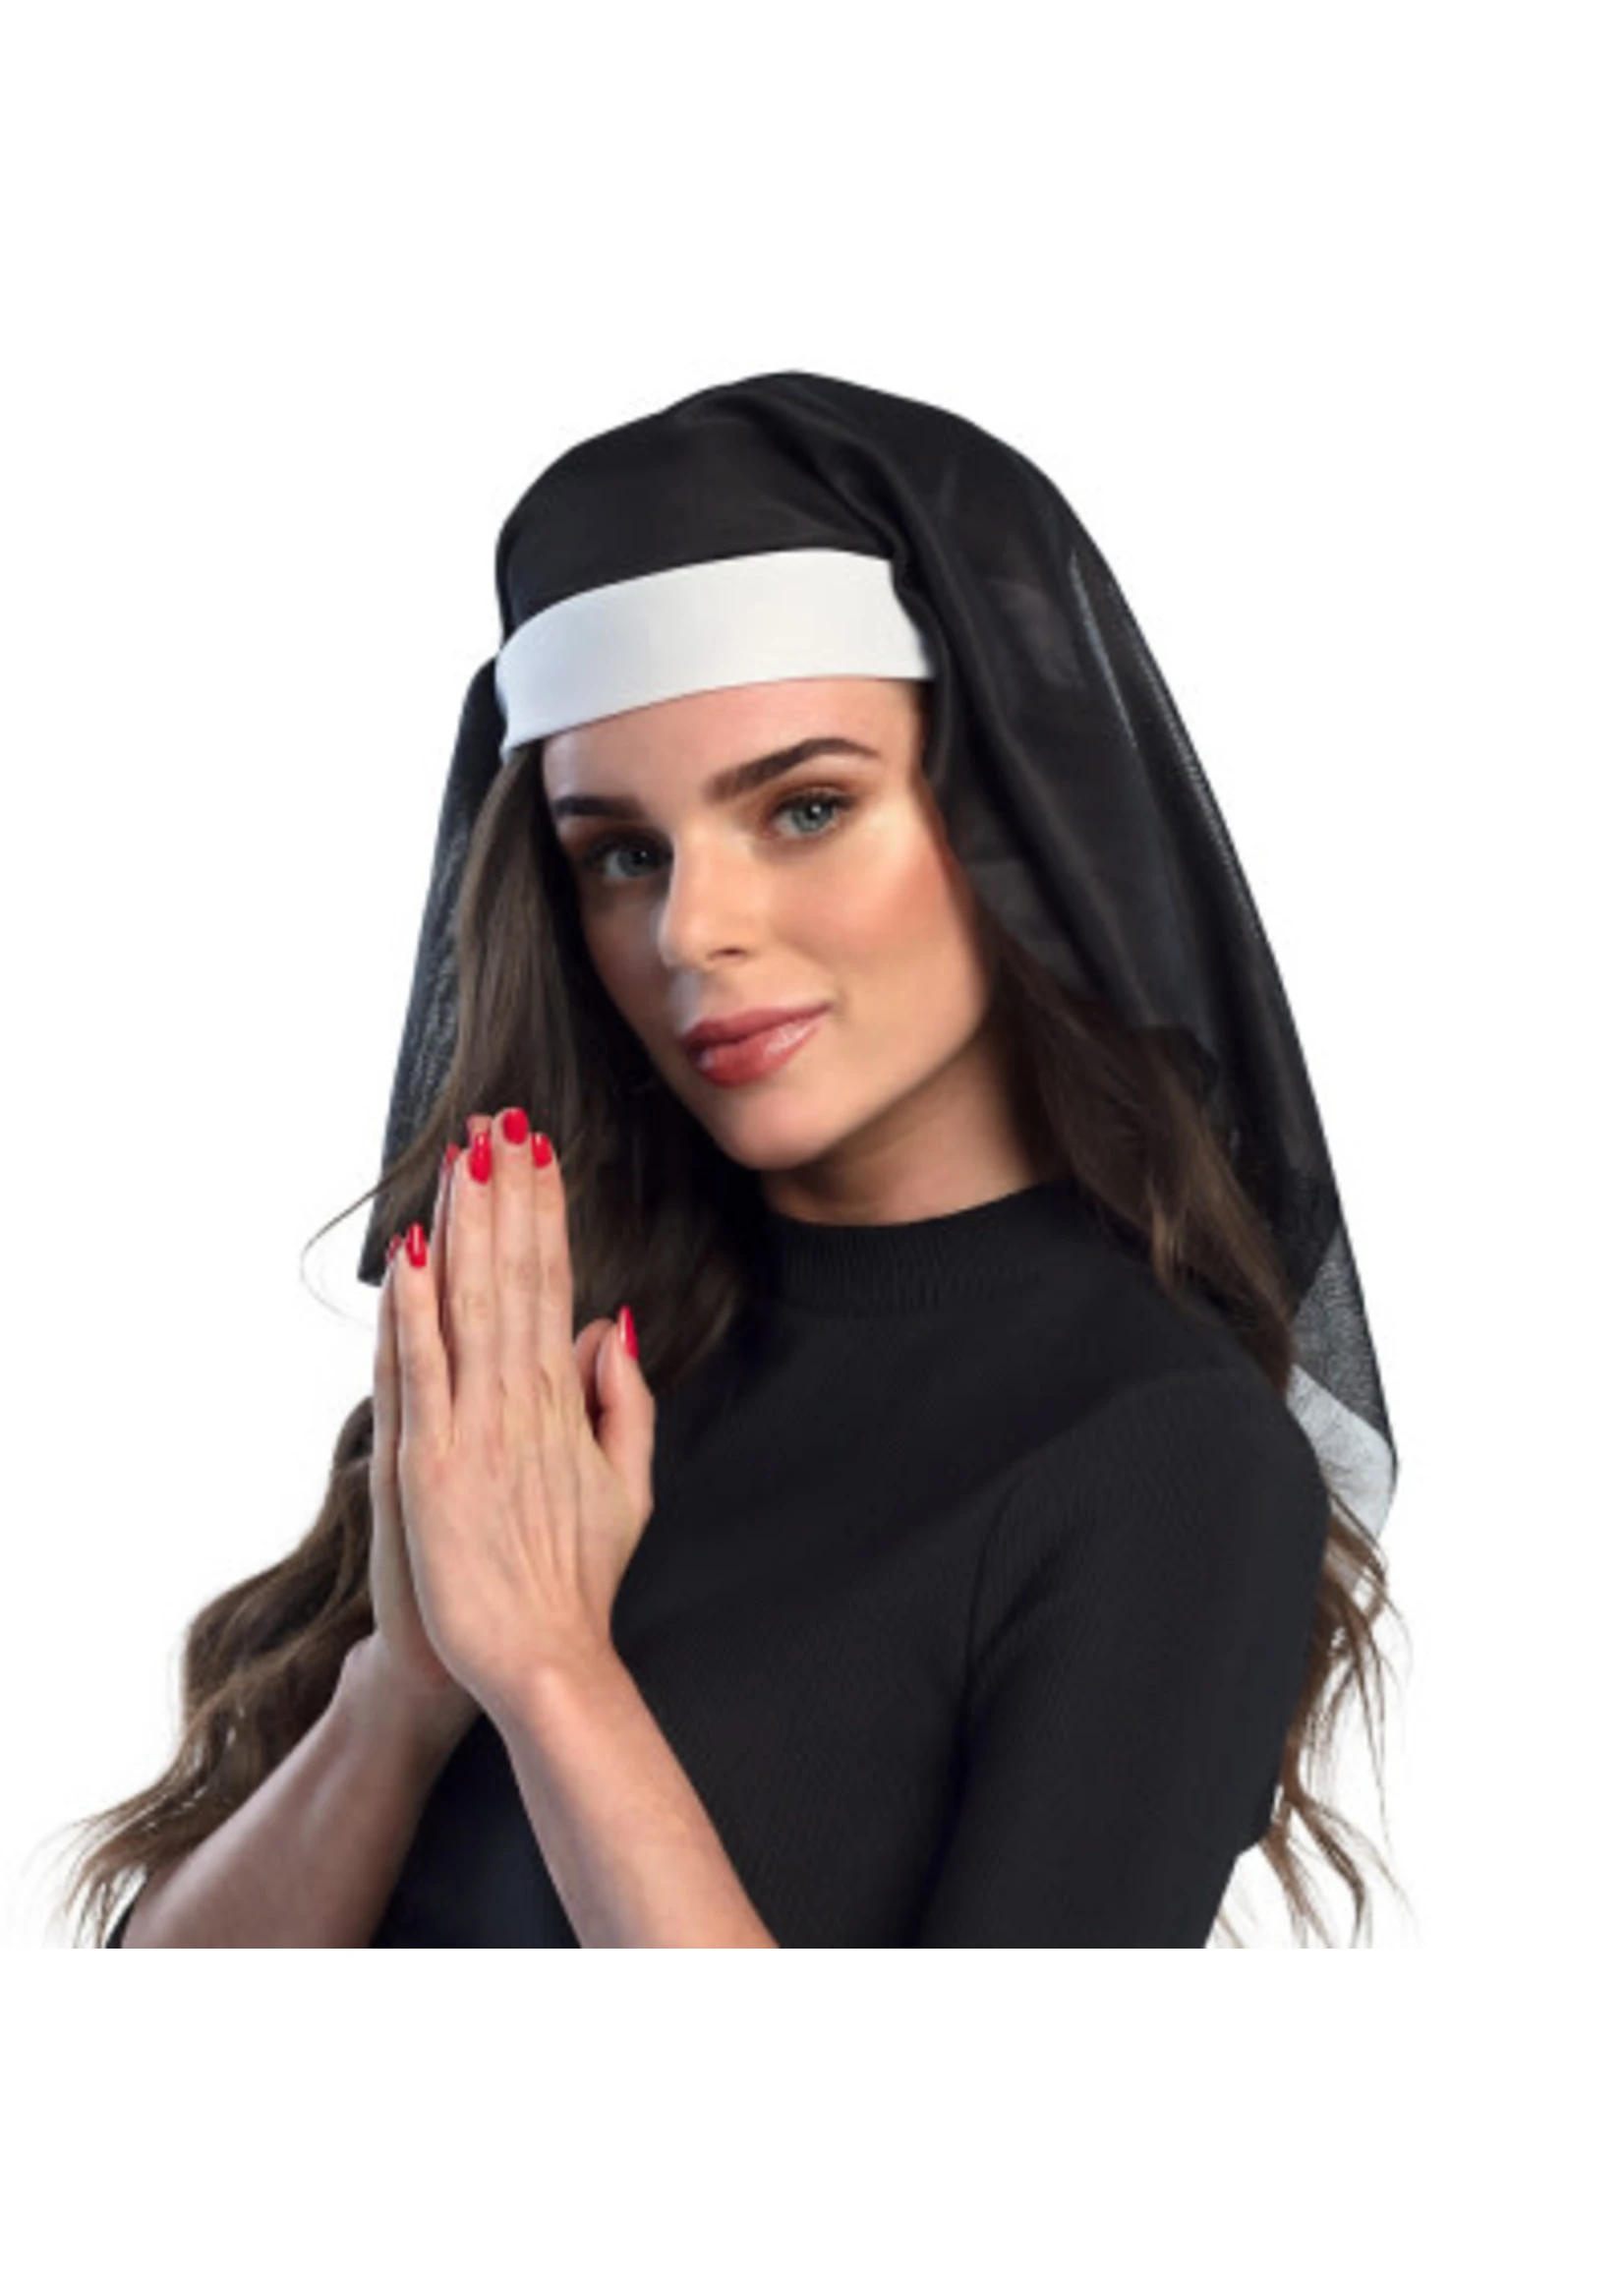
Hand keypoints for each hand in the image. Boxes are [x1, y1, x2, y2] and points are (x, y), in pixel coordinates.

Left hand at [379, 1107, 656, 1731]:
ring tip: (462, 1156)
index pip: (555, 1284)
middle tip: (499, 1121)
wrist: (541, 1661)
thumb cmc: (576, 1581)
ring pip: (469, 1306)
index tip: (538, 1153)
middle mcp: (521, 1403)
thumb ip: (624, 1402)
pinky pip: (421, 1371)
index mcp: (566, 1403)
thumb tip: (617, 1323)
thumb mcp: (628, 1488)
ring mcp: (474, 1431)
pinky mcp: (429, 1465)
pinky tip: (413, 1252)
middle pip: (514, 1277)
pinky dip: (415, 1309)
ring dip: (465, 1226)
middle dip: (506, 1194)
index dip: (545, 1214)